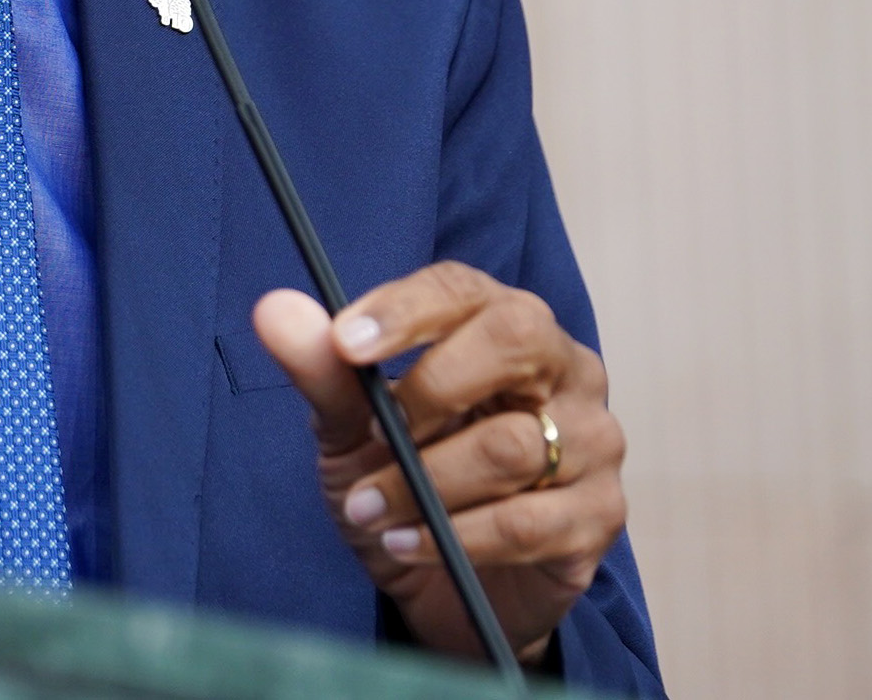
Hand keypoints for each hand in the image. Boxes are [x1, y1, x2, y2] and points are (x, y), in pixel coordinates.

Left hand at [254, 263, 626, 665]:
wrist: (444, 582)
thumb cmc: (404, 480)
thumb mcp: (349, 427)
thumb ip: (323, 370)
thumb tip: (272, 308)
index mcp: (503, 323)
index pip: (462, 290)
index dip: (403, 309)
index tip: (344, 342)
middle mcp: (564, 369)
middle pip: (514, 339)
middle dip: (431, 386)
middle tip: (375, 434)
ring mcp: (593, 441)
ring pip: (512, 447)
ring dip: (424, 485)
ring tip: (368, 509)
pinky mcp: (599, 515)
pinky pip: (528, 522)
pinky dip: (456, 537)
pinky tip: (406, 543)